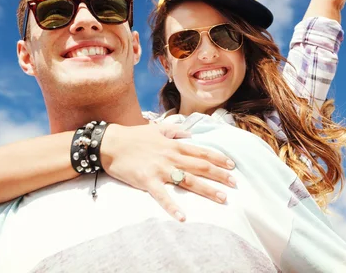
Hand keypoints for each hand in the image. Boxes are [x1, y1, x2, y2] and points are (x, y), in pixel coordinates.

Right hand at [100, 123, 236, 221]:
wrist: (110, 143)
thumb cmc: (133, 136)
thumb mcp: (156, 128)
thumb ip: (174, 131)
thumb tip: (189, 135)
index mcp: (174, 145)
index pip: (201, 152)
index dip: (218, 158)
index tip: (232, 165)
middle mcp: (171, 156)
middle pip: (200, 167)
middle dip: (220, 176)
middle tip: (235, 184)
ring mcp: (160, 169)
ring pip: (188, 180)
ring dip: (206, 190)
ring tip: (222, 199)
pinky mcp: (147, 180)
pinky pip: (162, 195)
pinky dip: (172, 206)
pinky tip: (182, 217)